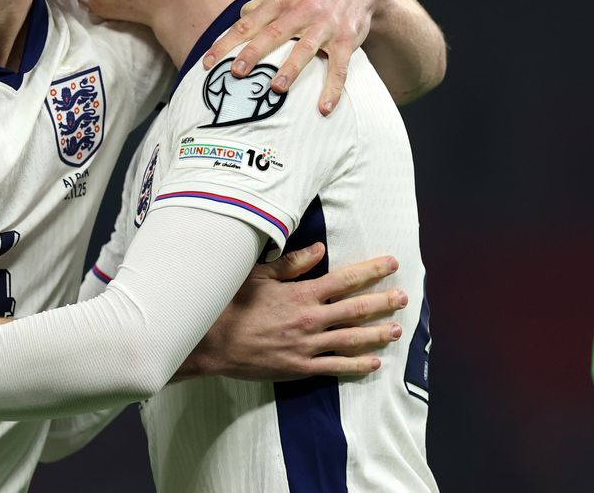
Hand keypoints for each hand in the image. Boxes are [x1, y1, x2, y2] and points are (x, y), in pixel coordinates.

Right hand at [176, 243, 407, 380]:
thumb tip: (319, 250)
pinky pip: (336, 366)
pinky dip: (357, 365)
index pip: (345, 279)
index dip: (371, 271)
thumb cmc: (231, 303)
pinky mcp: (301, 367)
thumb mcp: (258, 275)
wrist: (213, 342)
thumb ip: (291, 264)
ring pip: (352, 338)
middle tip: (404, 297)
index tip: (391, 264)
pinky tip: (373, 362)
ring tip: (396, 329)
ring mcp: (308, 345)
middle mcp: (311, 319)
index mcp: (302, 294)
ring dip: (377, 333)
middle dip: (383, 302)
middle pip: (356, 309)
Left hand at [201, 0, 381, 114]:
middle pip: (273, 33)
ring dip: (291, 69)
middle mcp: (302, 10)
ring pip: (306, 49)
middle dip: (254, 53)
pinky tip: (324, 108)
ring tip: (276, 89)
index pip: (247, 23)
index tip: (207, 63)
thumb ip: (259, 5)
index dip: (226, 43)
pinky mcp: (346, 41)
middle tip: (236, 72)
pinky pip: (340, 68)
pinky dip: (333, 88)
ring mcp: (326, 26)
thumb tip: (237, 21)